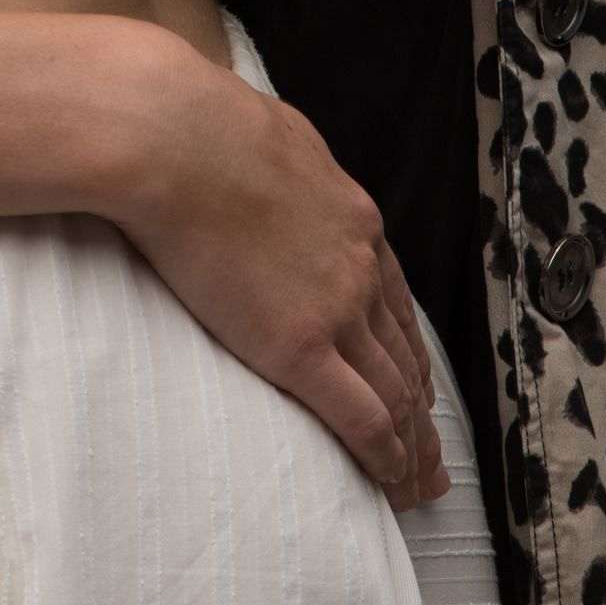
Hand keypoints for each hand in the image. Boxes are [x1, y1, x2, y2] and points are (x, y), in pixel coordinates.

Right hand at [118, 23, 448, 512]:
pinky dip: (384, 455)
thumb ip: (289, 164)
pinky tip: (392, 480)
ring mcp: (334, 308)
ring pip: (393, 393)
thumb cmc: (201, 121)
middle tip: (431, 456)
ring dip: (412, 445)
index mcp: (353, 219)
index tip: (415, 385)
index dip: (408, 352)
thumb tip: (274, 158)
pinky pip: (360, 417)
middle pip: (404, 355)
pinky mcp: (298, 345)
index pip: (395, 304)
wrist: (174, 137)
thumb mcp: (271, 133)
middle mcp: (358, 267)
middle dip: (422, 410)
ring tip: (418, 483)